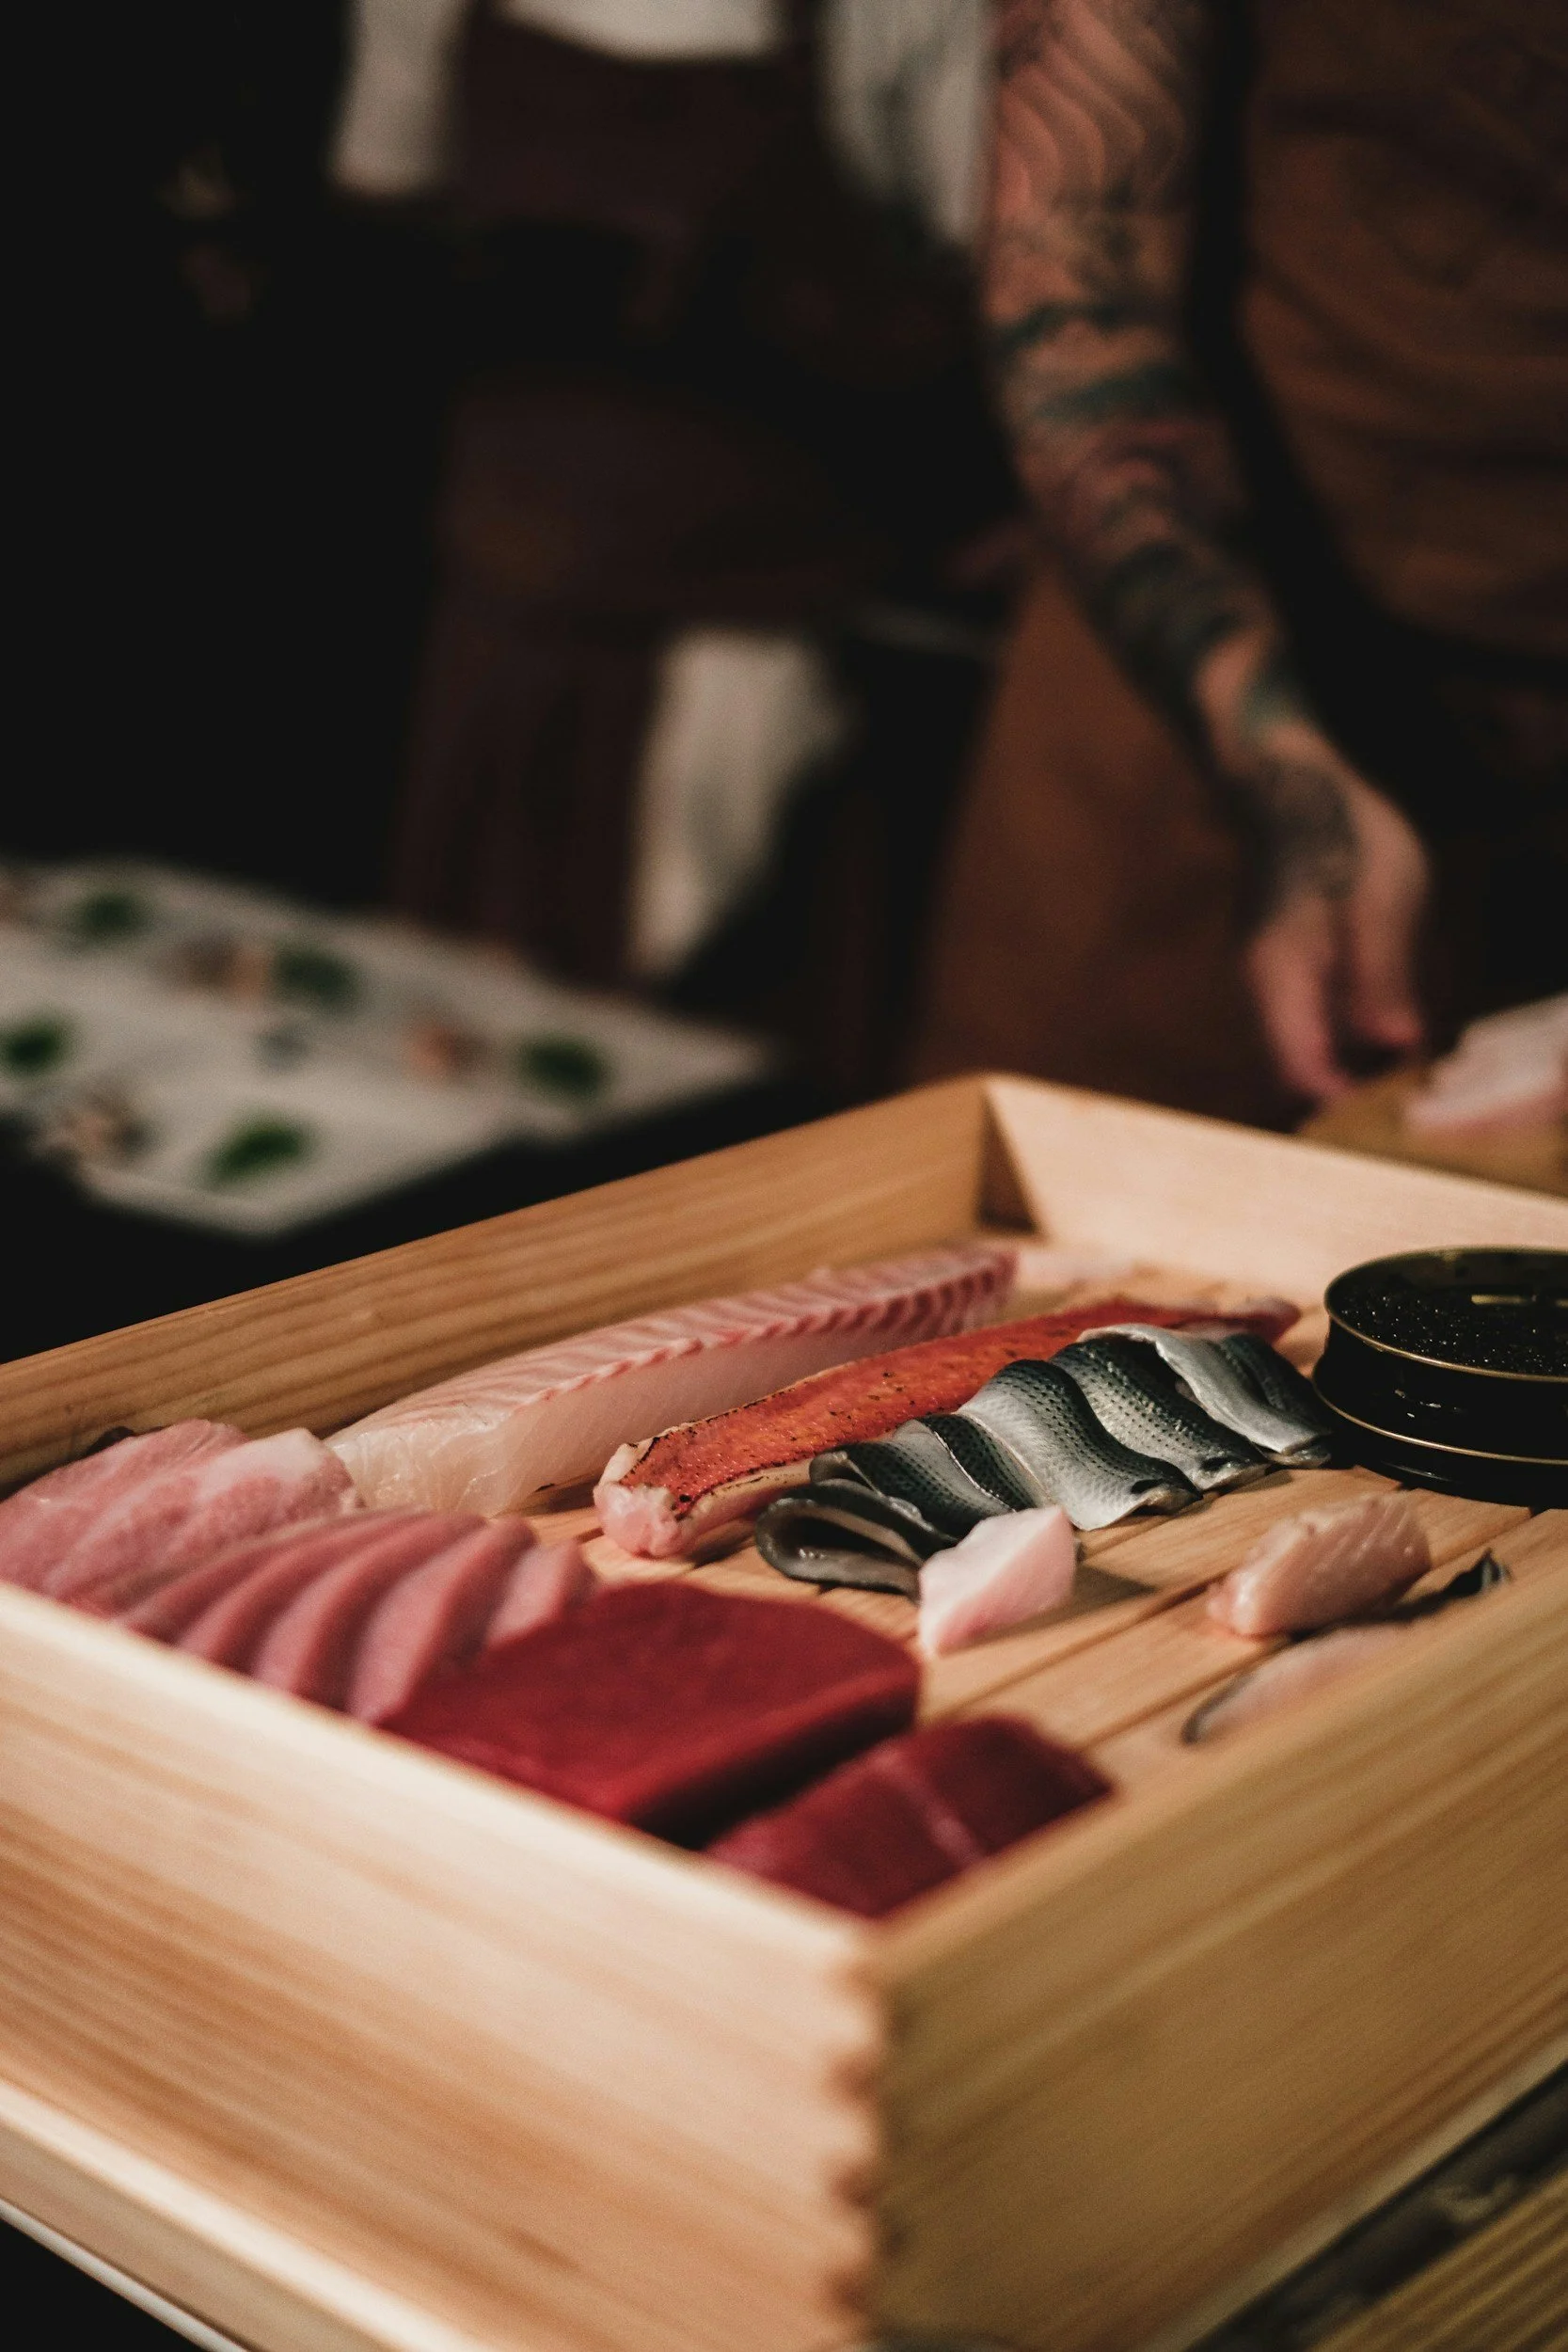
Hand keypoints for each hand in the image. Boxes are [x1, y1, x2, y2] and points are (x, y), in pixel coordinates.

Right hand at [1243, 766, 1428, 1104]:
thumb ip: (1383, 974)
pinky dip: (1346, 1039)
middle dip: (1349, 1091)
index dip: (1341, 1099)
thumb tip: (1395, 1042)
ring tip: (1403, 1065)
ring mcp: (1270, 983)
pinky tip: (1386, 1031)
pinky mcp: (1286, 976)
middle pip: (1297, 1070)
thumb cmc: (1341, 834)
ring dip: (1351, 1066)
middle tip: (1406, 1096)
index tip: (1386, 1109)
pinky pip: (1311, 1025)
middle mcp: (1263, 988)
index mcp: (1281, 973)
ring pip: (1304, 1050)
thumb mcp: (1381, 898)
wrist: (1294, 789)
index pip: (1299, 1066)